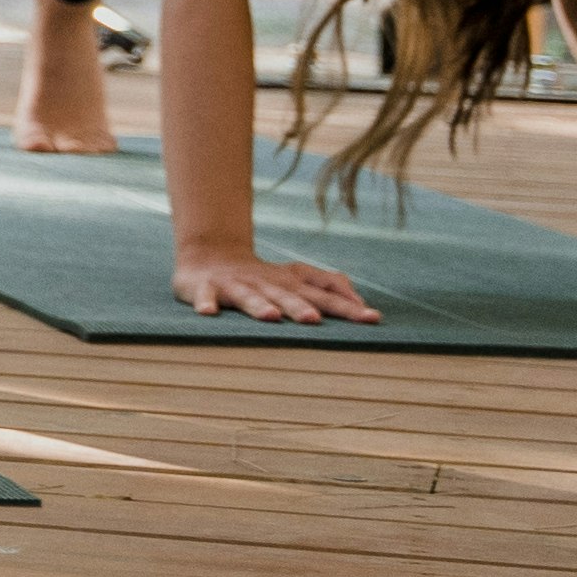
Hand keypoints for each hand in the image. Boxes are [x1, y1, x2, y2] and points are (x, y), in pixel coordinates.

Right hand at [174, 246, 381, 326]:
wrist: (209, 255)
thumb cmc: (261, 277)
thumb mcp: (297, 278)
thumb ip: (329, 286)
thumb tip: (362, 303)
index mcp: (290, 282)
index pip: (324, 294)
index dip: (347, 306)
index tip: (372, 318)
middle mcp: (266, 283)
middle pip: (286, 295)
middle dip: (299, 307)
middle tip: (314, 320)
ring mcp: (235, 285)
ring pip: (249, 297)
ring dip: (259, 305)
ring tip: (270, 317)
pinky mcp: (205, 288)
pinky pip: (205, 296)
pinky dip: (206, 302)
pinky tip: (209, 313)